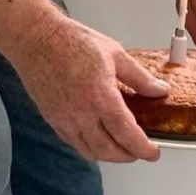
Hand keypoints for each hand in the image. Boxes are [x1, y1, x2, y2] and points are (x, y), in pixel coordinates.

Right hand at [12, 16, 168, 161]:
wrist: (35, 38)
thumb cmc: (72, 41)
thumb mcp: (115, 54)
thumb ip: (140, 77)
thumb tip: (160, 90)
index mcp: (100, 96)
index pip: (126, 134)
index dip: (143, 148)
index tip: (153, 153)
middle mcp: (80, 113)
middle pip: (108, 150)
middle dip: (128, 156)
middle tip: (140, 151)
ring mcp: (63, 118)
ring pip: (90, 151)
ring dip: (109, 155)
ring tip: (122, 148)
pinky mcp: (52, 119)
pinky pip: (73, 143)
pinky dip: (90, 147)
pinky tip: (99, 139)